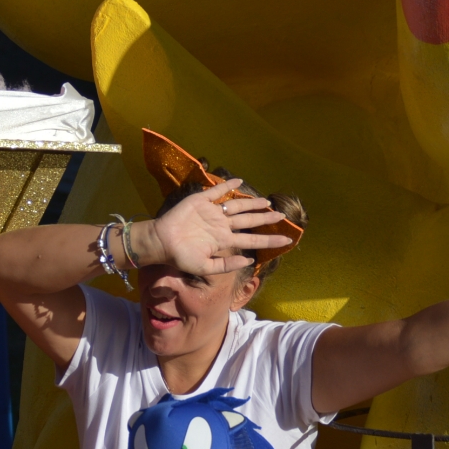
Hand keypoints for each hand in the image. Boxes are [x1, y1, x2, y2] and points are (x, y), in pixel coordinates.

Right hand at [139, 179, 290, 276]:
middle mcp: (221, 226)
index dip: (269, 240)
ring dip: (253, 203)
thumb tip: (248, 261)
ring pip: (238, 206)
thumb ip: (226, 265)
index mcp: (224, 241)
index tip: (287, 240)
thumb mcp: (205, 267)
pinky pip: (217, 192)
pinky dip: (228, 186)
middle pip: (249, 220)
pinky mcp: (201, 201)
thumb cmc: (181, 257)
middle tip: (282, 215)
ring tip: (267, 202)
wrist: (161, 242)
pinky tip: (239, 181)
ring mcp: (212, 212)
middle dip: (265, 218)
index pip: (252, 240)